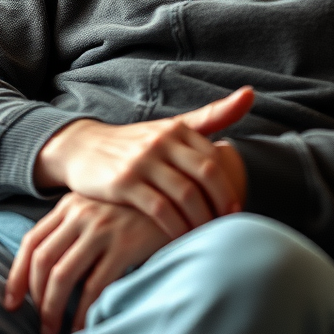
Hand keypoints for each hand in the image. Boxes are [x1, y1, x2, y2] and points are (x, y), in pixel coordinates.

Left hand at [4, 192, 166, 333]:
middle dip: (37, 299)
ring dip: (53, 310)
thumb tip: (47, 273)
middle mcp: (82, 211)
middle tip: (42, 323)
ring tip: (56, 330)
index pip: (32, 241)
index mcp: (71, 203)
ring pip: (62, 276)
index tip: (12, 303)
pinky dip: (83, 312)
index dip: (17, 276)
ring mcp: (104, 227)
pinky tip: (83, 326)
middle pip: (43, 261)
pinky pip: (94, 287)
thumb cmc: (136, 212)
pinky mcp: (125, 244)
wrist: (179, 198)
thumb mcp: (100, 208)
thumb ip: (75, 227)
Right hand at [34, 87, 252, 238]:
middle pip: (206, 174)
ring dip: (202, 220)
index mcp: (178, 128)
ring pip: (186, 194)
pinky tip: (181, 240)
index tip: (236, 209)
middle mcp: (162, 141)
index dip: (229, 185)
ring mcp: (142, 161)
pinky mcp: (123, 183)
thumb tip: (251, 93)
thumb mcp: (172, 127)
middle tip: (227, 226)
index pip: (214, 158)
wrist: (83, 148)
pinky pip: (160, 209)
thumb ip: (212, 116)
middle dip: (221, 203)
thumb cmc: (137, 143)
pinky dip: (176, 228)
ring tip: (207, 237)